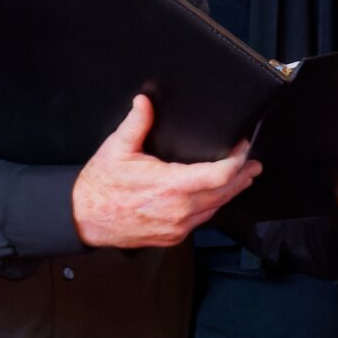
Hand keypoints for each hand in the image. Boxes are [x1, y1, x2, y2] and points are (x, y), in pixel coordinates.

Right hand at [71, 94, 259, 247]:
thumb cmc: (100, 185)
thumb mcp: (117, 148)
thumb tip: (145, 100)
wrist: (83, 218)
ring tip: (243, 178)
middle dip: (242, 176)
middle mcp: (179, 210)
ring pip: (215, 209)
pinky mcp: (172, 237)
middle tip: (254, 164)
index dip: (238, 161)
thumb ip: (136, 123)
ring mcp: (177, 227)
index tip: (244, 148)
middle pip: (224, 193)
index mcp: (170, 187)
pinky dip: (212, 206)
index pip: (219, 175)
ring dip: (230, 193)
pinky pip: (201, 221)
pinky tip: (215, 197)